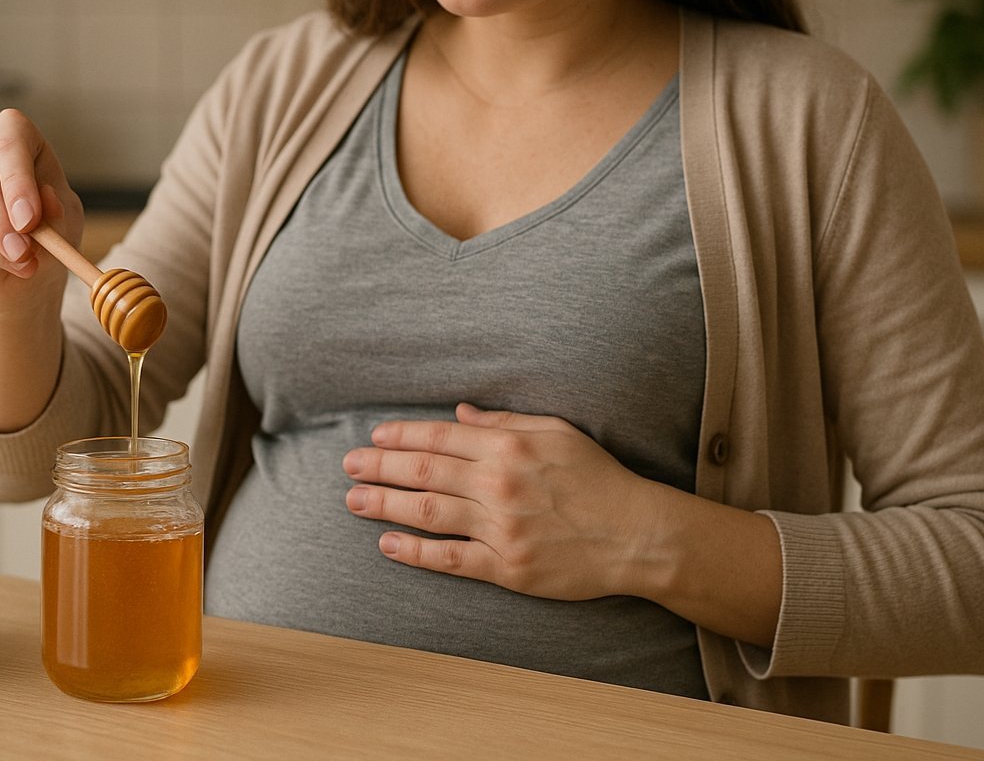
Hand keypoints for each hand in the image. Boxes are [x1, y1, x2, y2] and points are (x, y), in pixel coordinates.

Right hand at [0, 108, 84, 299]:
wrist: (25, 253)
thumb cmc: (49, 223)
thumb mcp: (66, 216)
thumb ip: (58, 209)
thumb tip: (46, 201)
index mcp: (13, 129)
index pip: (9, 144)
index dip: (17, 183)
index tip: (28, 222)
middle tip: (22, 254)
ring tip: (21, 263)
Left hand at [341, 403, 668, 600]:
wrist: (635, 534)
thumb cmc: (598, 478)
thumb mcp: (556, 432)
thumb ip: (505, 422)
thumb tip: (459, 415)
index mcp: (509, 447)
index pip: (439, 438)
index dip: (401, 437)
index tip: (375, 437)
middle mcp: (498, 485)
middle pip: (423, 473)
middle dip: (380, 466)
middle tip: (349, 465)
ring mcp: (500, 528)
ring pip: (427, 512)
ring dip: (384, 504)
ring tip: (353, 500)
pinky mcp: (506, 567)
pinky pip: (450, 558)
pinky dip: (415, 551)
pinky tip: (388, 543)